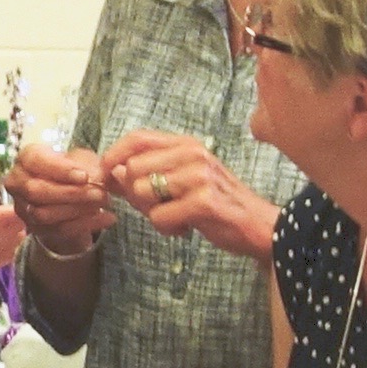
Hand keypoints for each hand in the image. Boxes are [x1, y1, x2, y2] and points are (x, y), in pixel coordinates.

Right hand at [3, 136, 114, 258]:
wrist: (68, 196)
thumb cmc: (72, 170)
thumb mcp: (81, 159)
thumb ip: (87, 164)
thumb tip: (97, 177)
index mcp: (26, 158)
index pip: (35, 161)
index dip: (59, 169)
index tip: (84, 176)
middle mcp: (17, 183)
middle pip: (36, 190)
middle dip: (70, 193)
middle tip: (100, 192)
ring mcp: (24, 208)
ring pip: (44, 213)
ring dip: (77, 209)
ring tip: (103, 202)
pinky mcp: (36, 229)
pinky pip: (59, 230)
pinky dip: (86, 224)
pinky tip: (106, 217)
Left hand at [108, 131, 281, 263]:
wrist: (260, 226)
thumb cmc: (217, 204)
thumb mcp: (183, 181)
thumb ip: (149, 174)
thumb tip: (111, 172)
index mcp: (187, 144)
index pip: (138, 138)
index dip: (114, 155)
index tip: (106, 175)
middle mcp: (193, 153)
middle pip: (133, 169)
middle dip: (136, 195)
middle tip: (159, 207)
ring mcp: (199, 176)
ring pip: (143, 194)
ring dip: (152, 214)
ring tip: (177, 217)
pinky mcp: (204, 201)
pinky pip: (159, 218)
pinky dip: (167, 229)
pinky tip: (187, 228)